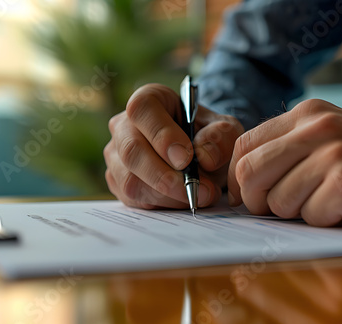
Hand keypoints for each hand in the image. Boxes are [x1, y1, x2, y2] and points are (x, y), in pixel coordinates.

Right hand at [104, 84, 243, 208]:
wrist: (202, 157)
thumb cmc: (208, 136)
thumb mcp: (225, 130)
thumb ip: (221, 138)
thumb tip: (205, 157)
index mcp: (148, 100)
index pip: (142, 110)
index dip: (162, 135)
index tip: (186, 158)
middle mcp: (124, 125)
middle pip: (132, 151)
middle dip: (165, 176)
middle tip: (195, 189)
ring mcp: (116, 155)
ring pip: (131, 180)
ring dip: (168, 195)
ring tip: (199, 196)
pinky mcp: (118, 181)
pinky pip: (134, 199)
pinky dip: (162, 204)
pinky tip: (183, 199)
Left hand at [228, 99, 341, 226]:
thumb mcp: (332, 138)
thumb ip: (289, 150)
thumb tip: (242, 181)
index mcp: (307, 114)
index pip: (244, 145)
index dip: (238, 178)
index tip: (248, 197)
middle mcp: (317, 127)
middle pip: (249, 173)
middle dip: (257, 202)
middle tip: (281, 210)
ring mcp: (333, 152)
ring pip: (278, 202)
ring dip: (299, 213)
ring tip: (330, 203)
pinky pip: (311, 216)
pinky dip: (326, 221)